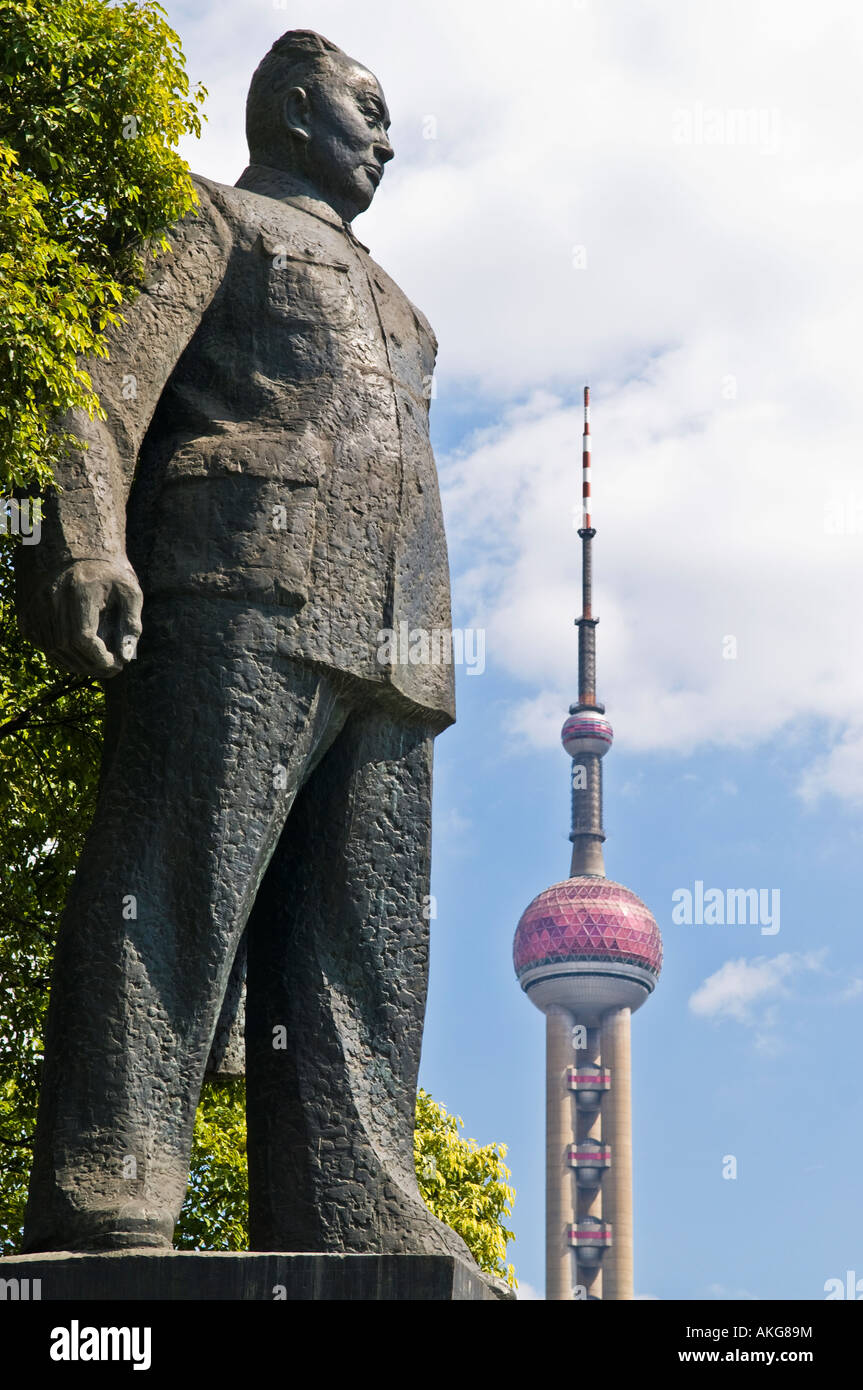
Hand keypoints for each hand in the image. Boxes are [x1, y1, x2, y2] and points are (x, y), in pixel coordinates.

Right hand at [28, 558, 143, 678]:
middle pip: (67, 647)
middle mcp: (53, 598)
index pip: (84, 638)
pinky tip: (77, 656)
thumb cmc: (109, 571)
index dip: (99, 658)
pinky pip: (40, 642)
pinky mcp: (28, 610)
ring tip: (96, 666)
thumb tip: (127, 656)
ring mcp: (37, 604)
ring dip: (75, 664)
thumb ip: (131, 624)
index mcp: (80, 591)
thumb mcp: (130, 592)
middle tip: (109, 670)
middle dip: (90, 665)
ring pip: (52, 648)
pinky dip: (58, 654)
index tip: (116, 665)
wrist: (78, 548)